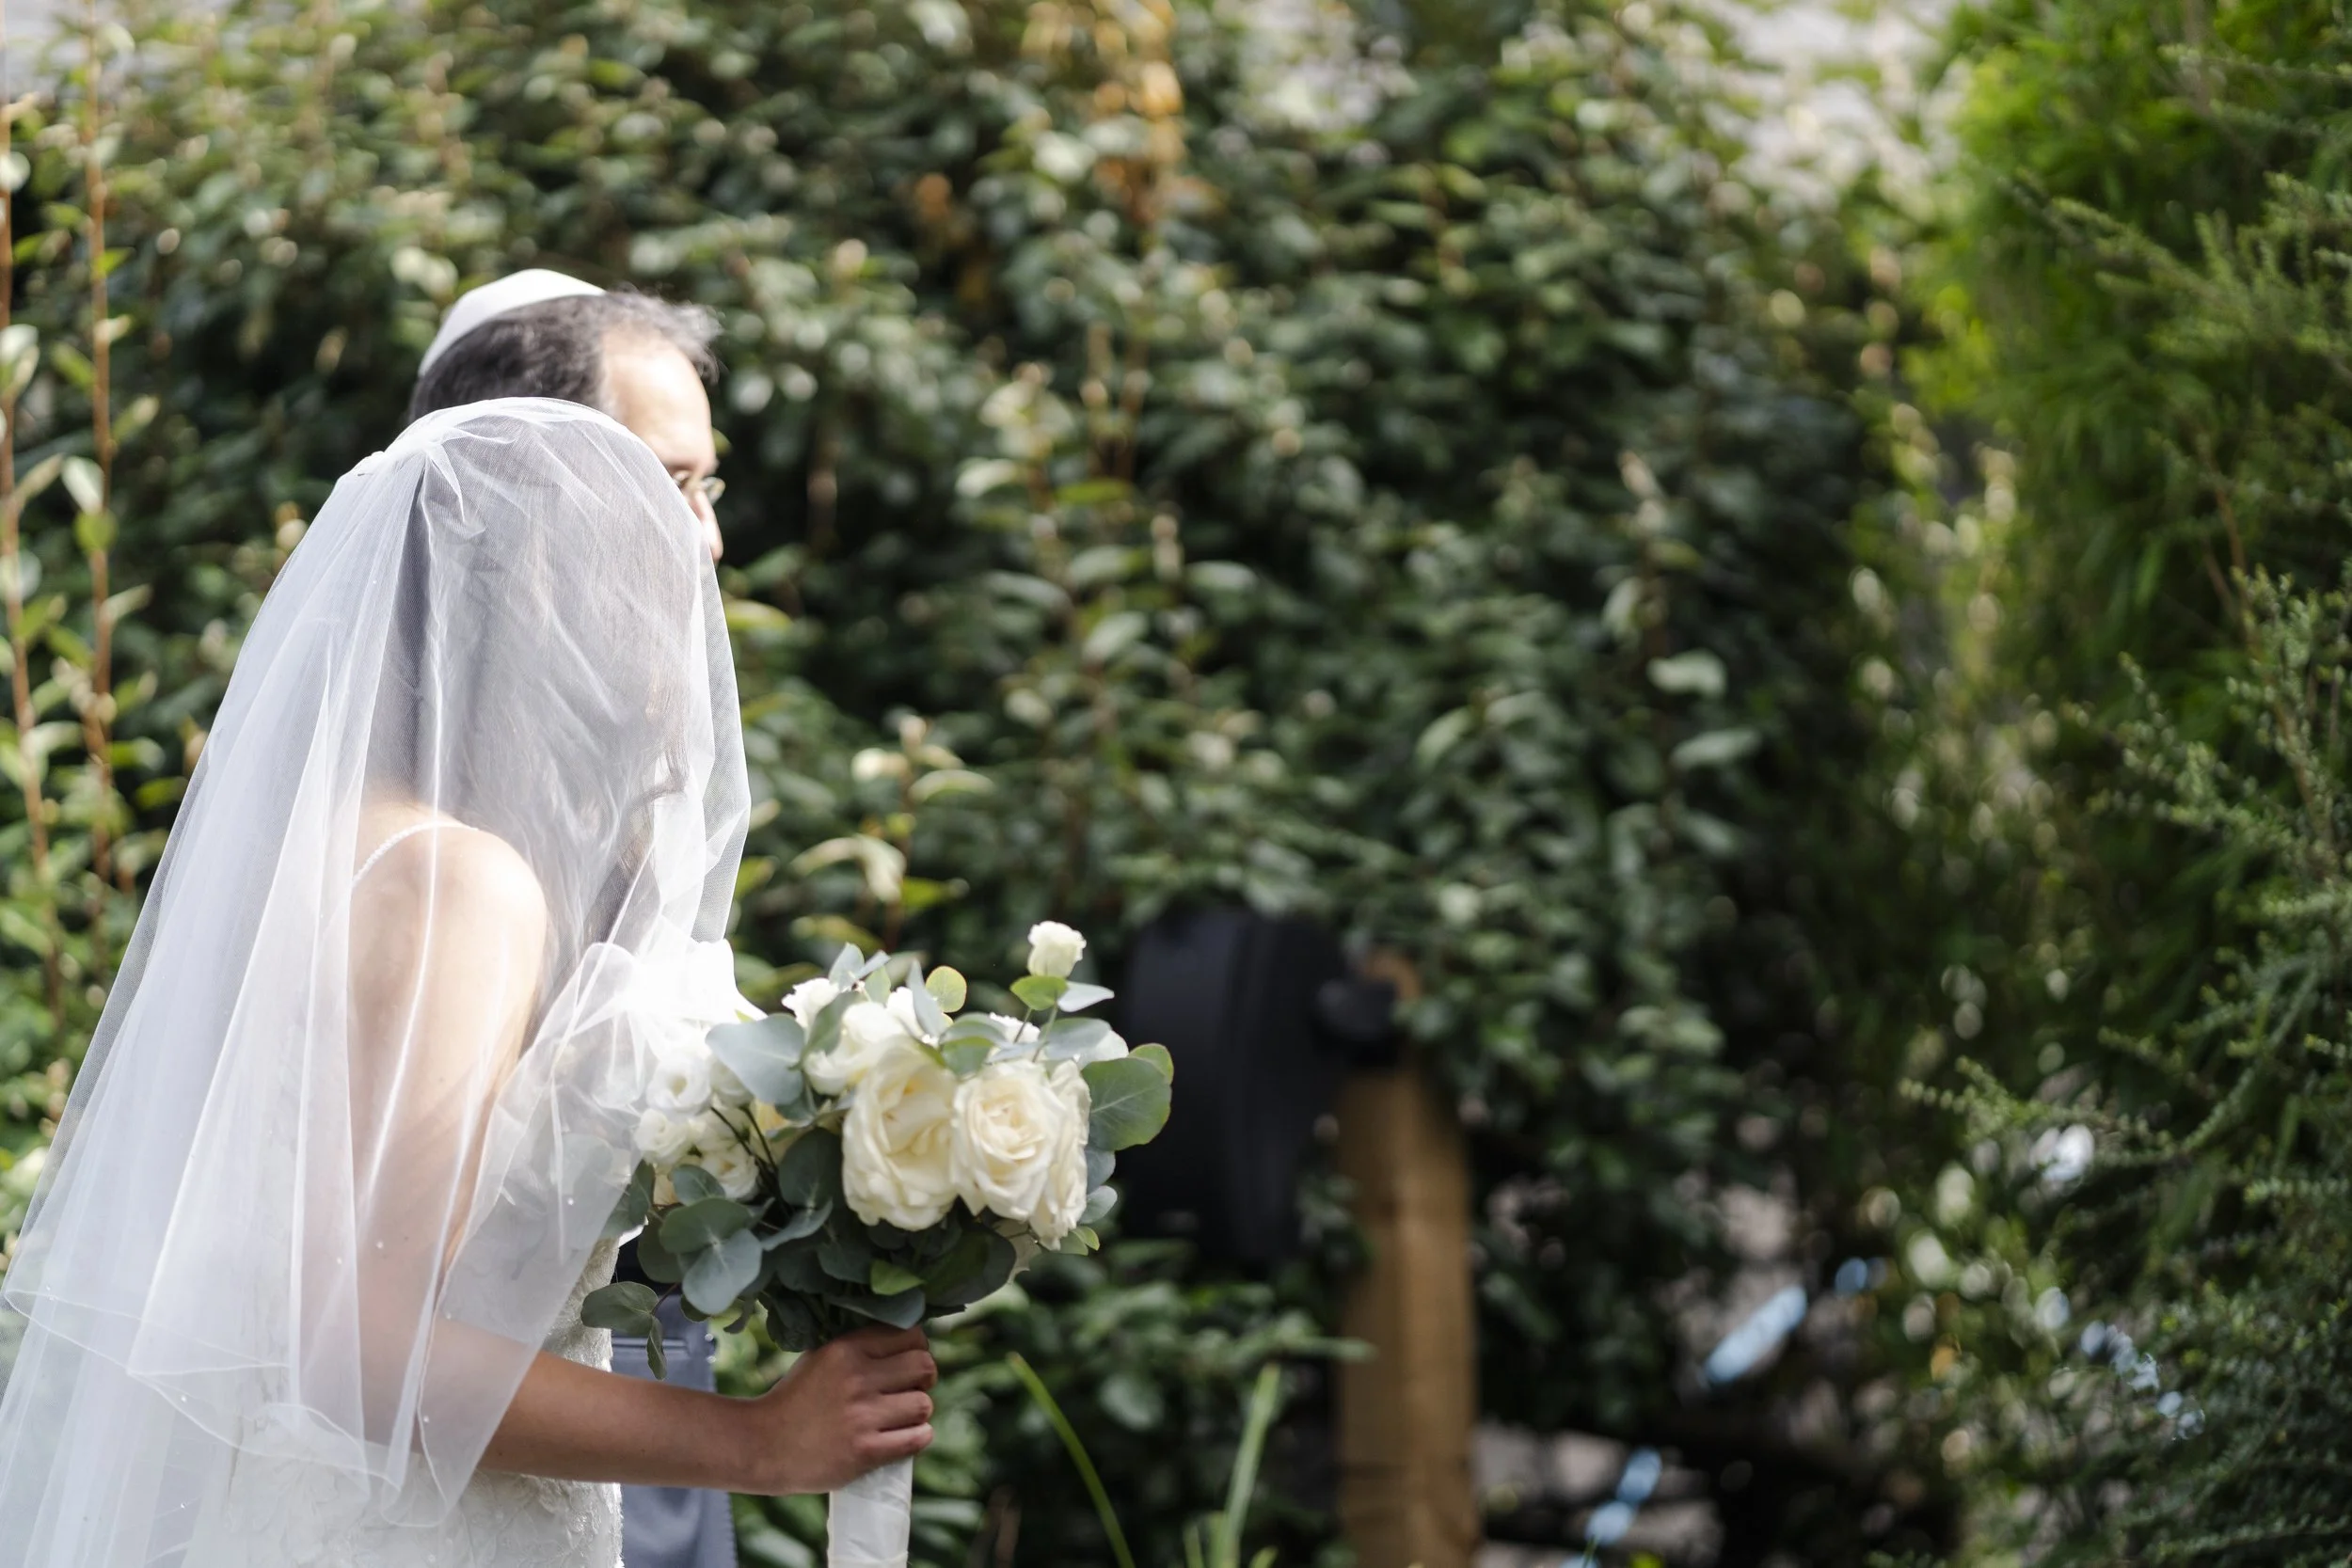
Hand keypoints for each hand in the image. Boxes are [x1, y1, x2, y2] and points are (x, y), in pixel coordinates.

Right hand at [731, 1326, 936, 1494]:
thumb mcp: (820, 1358)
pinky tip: (905, 1437)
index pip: (910, 1335)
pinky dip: (918, 1437)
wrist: (761, 1445)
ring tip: (901, 1418)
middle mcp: (856, 1379)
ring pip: (923, 1404)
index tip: (909, 1363)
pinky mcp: (865, 1451)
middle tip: (910, 1389)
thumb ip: (857, 1348)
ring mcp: (862, 1417)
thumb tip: (902, 1340)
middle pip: (925, 1367)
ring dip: (918, 1413)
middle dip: (924, 1379)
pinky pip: (917, 1438)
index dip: (917, 1349)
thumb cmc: (794, 1400)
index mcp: (846, 1349)